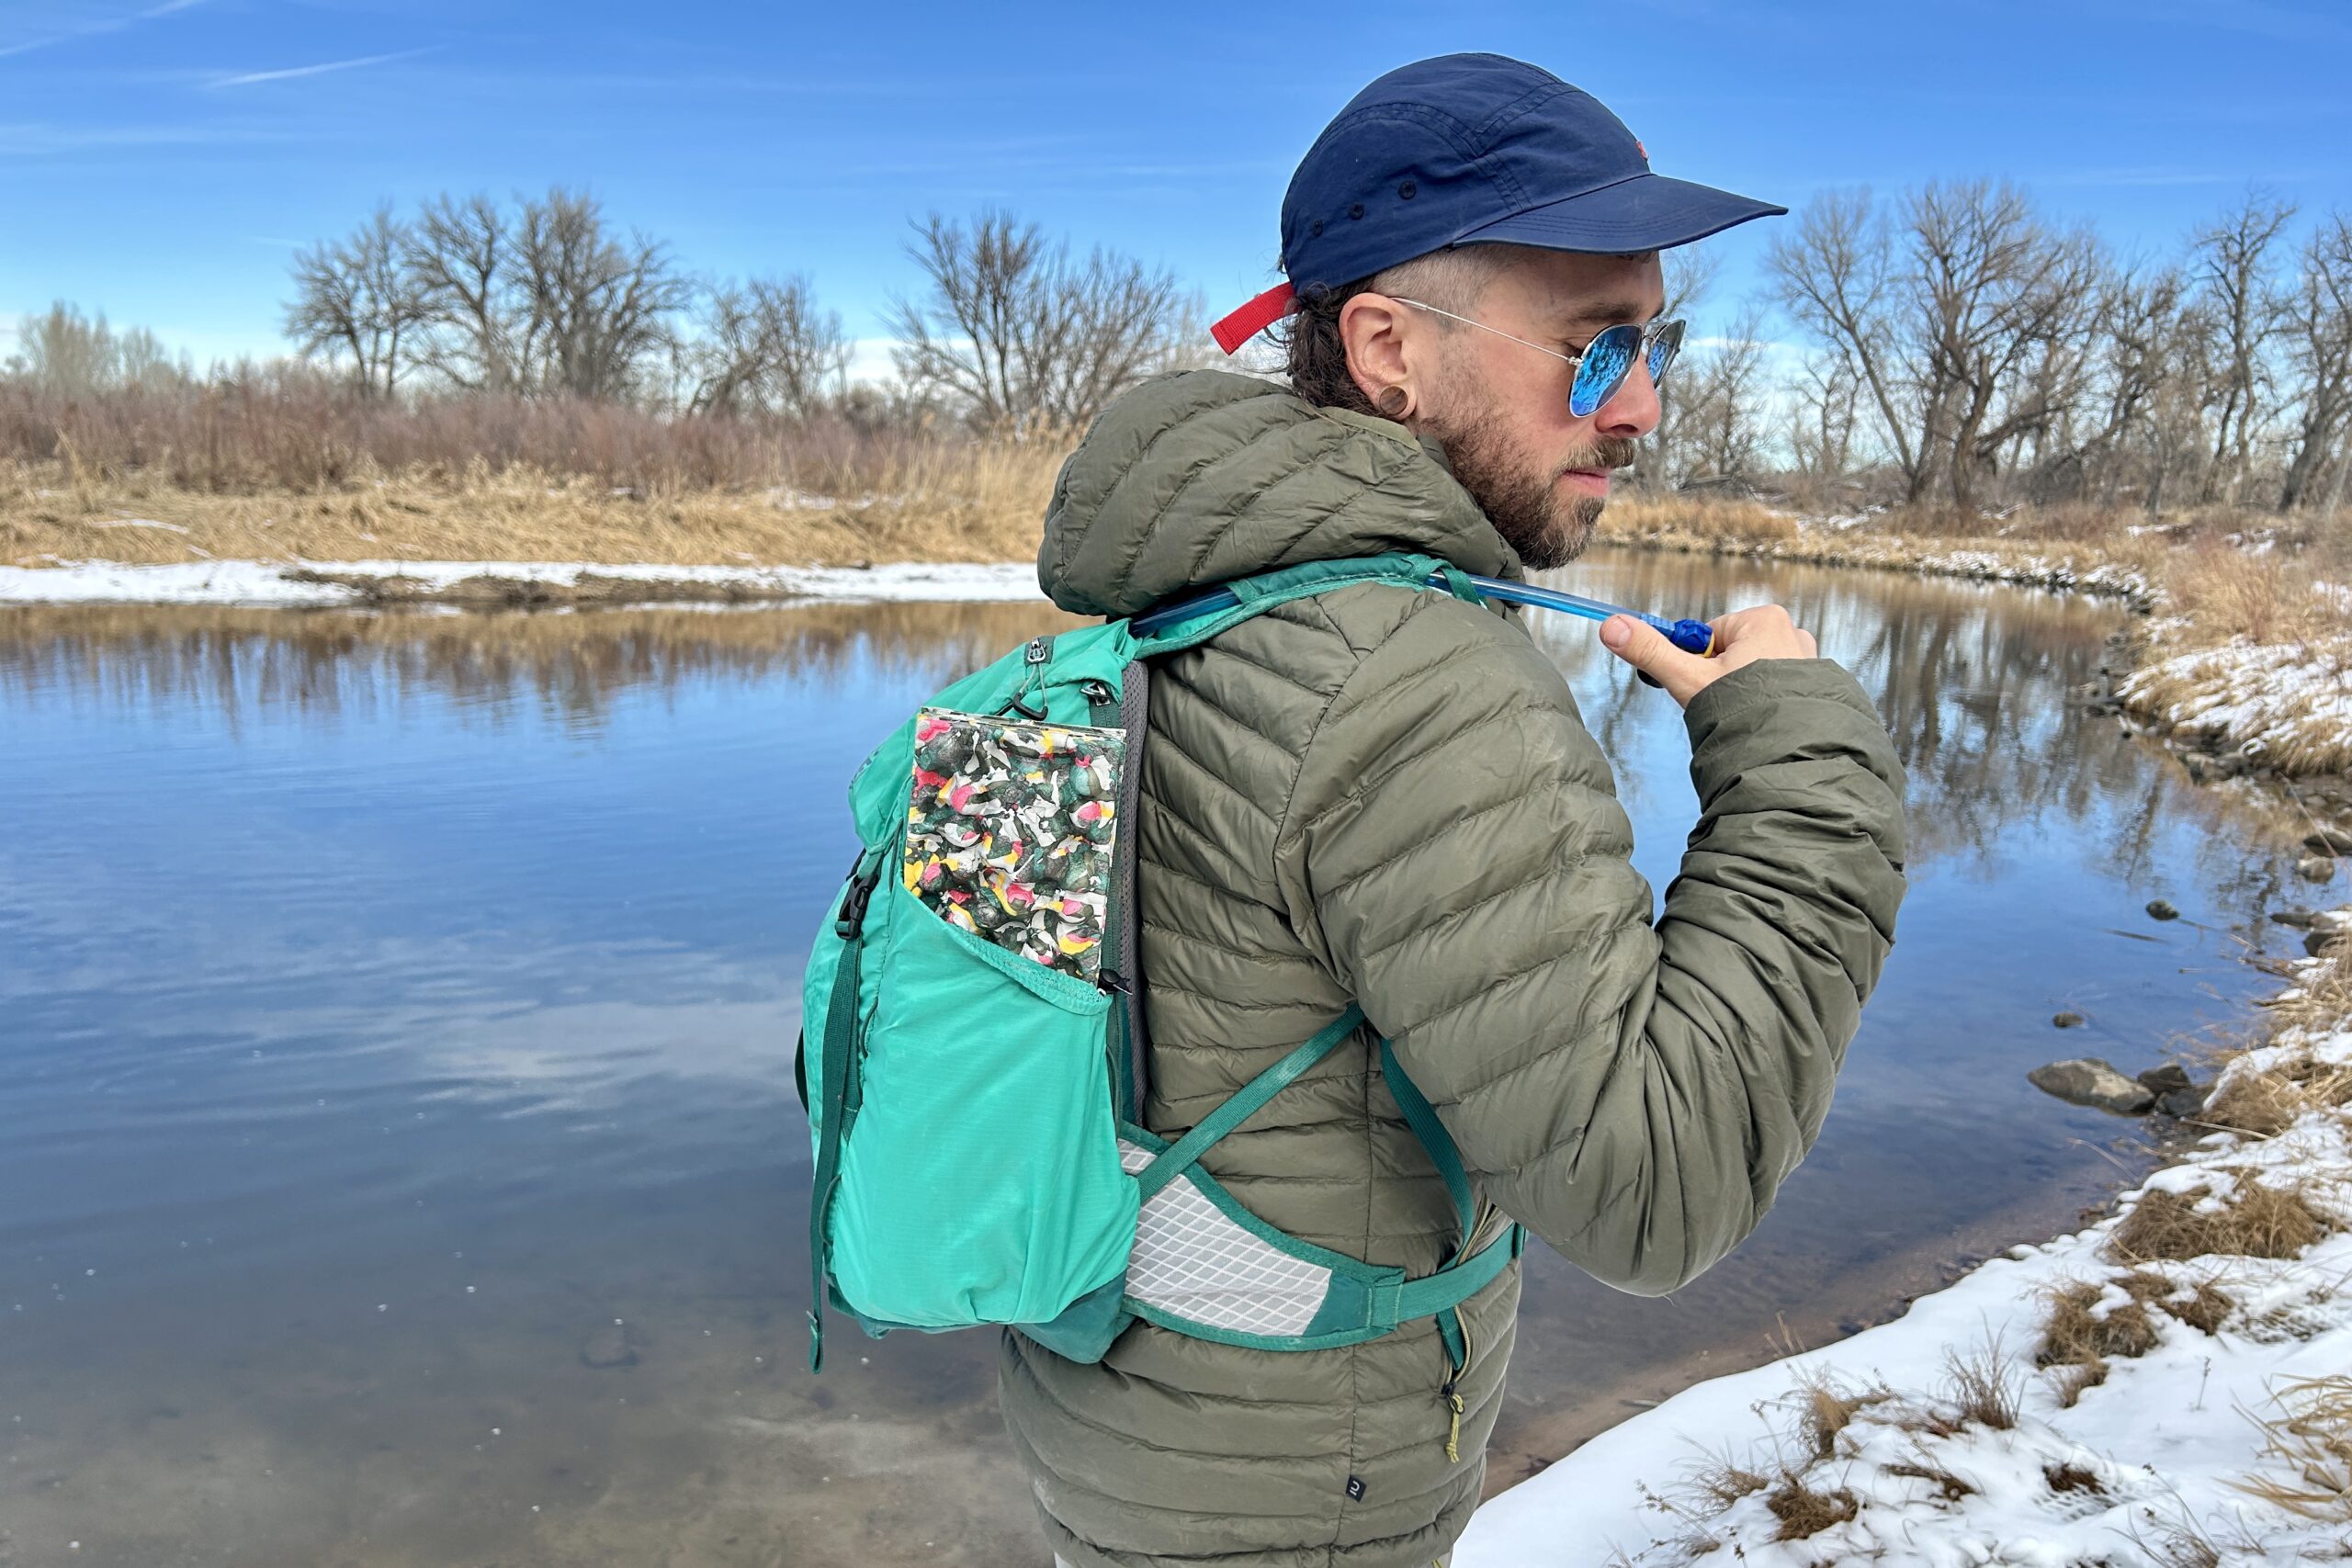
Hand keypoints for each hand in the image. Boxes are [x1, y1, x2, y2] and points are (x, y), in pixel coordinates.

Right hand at [1599, 605, 1818, 708]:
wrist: (1790, 754)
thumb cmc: (1742, 711)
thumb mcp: (1687, 678)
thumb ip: (1649, 651)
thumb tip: (1611, 626)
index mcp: (1763, 619)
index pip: (1711, 636)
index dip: (1697, 665)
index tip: (1700, 686)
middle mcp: (1792, 633)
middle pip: (1733, 654)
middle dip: (1721, 681)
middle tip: (1722, 706)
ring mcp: (1810, 661)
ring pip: (1755, 674)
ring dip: (1744, 695)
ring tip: (1745, 719)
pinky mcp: (1818, 688)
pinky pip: (1779, 691)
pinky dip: (1767, 705)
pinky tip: (1764, 724)